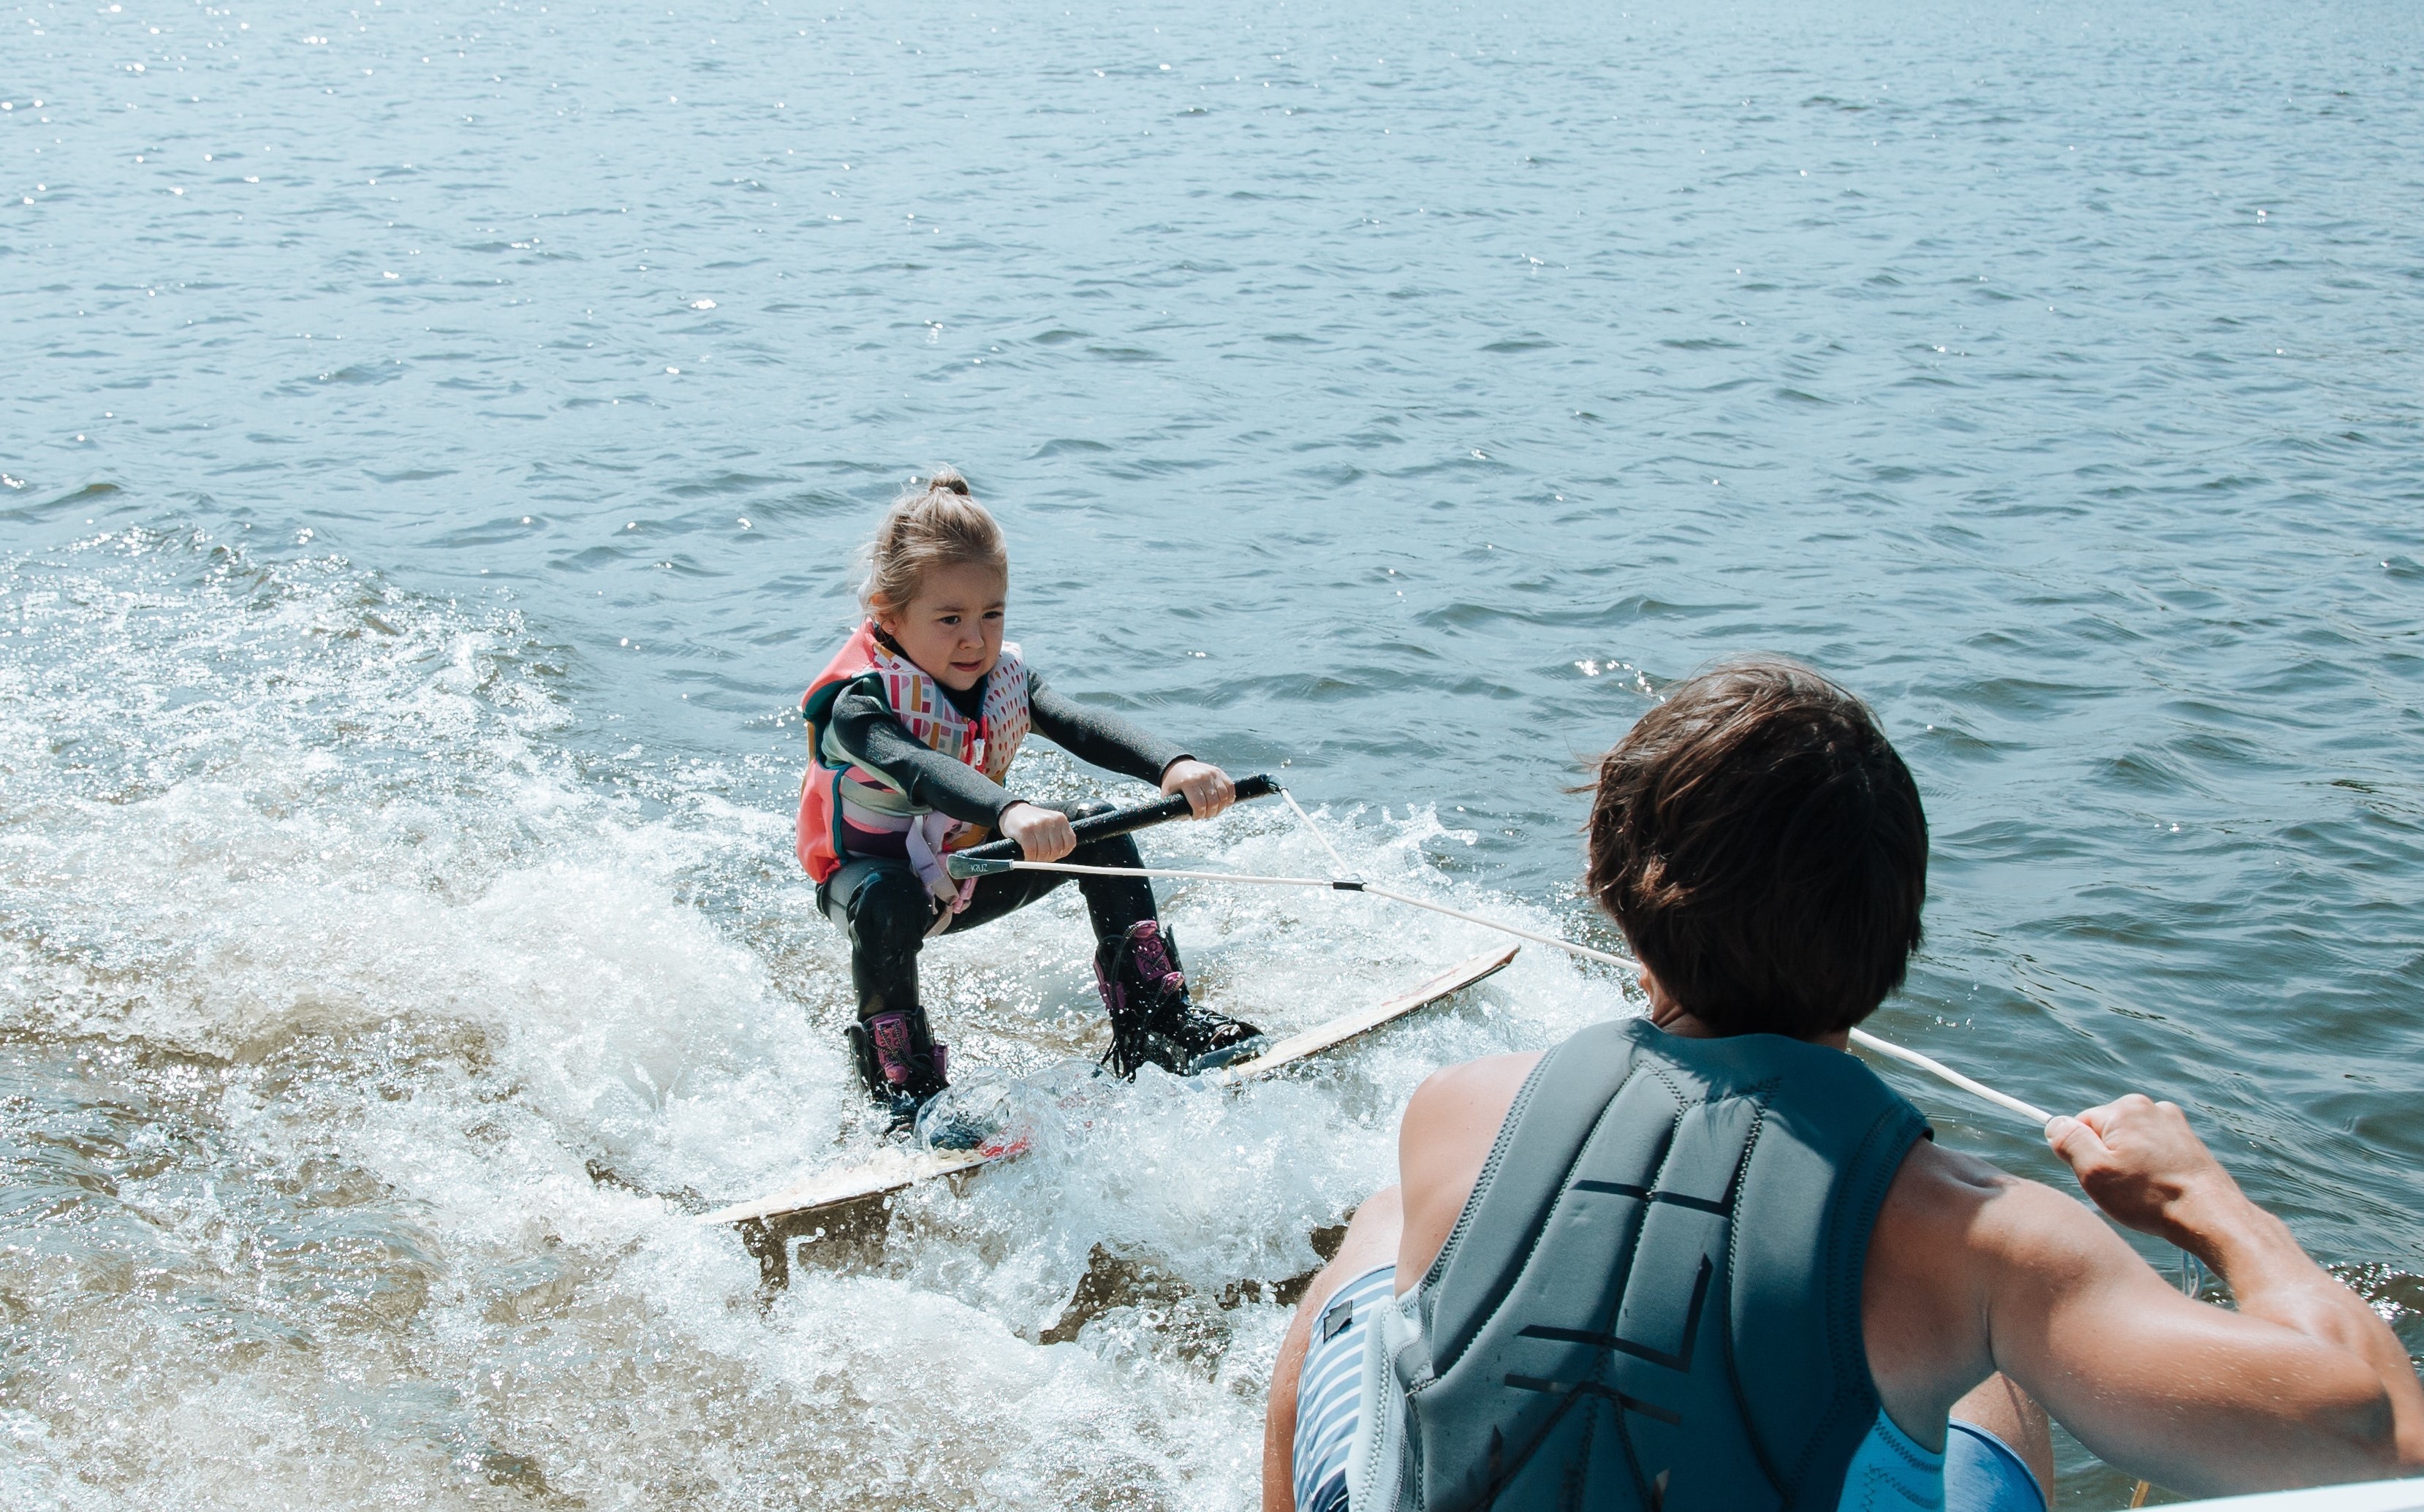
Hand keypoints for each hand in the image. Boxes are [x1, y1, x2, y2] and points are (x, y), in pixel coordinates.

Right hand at [999, 801, 1075, 861]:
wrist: (1013, 811)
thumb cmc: (1033, 822)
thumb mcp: (1050, 823)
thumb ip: (1058, 836)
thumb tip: (1060, 856)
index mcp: (1060, 819)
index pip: (1070, 843)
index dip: (1063, 853)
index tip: (1055, 855)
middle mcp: (1051, 821)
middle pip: (1057, 849)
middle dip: (1049, 858)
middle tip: (1042, 858)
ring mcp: (1038, 825)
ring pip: (1044, 853)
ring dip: (1039, 860)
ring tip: (1034, 857)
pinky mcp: (1025, 831)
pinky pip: (1031, 852)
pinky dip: (1029, 858)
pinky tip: (1027, 856)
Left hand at [1161, 759, 1234, 818]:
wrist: (1177, 765)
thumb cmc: (1172, 784)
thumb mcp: (1168, 796)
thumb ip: (1175, 809)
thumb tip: (1188, 818)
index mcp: (1187, 782)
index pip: (1199, 805)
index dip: (1199, 815)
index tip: (1195, 817)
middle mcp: (1201, 776)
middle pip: (1213, 802)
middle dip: (1210, 813)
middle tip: (1204, 815)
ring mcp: (1211, 773)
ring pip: (1224, 796)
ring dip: (1220, 808)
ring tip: (1213, 811)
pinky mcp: (1218, 771)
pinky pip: (1230, 787)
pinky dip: (1230, 797)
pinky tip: (1226, 804)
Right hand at [2046, 1093, 2245, 1250]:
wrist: (2211, 1216)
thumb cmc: (2151, 1198)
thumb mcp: (2095, 1173)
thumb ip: (2069, 1142)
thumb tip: (2055, 1123)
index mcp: (2124, 1108)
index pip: (2080, 1126)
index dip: (2083, 1156)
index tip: (2101, 1178)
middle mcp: (2151, 1107)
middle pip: (2106, 1133)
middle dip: (2108, 1159)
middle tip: (2123, 1189)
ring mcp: (2173, 1123)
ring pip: (2131, 1143)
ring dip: (2130, 1165)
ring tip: (2145, 1192)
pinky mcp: (2189, 1141)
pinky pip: (2154, 1151)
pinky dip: (2152, 1168)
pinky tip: (2160, 1190)